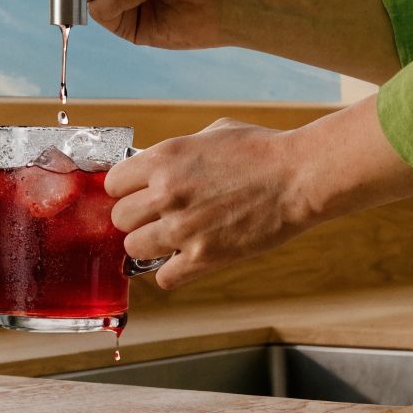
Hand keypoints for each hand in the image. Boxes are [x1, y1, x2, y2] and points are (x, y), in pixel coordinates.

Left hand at [105, 117, 315, 288]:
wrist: (299, 177)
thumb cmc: (262, 150)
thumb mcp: (213, 134)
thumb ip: (178, 152)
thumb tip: (156, 165)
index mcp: (164, 158)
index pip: (113, 183)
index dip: (126, 190)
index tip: (139, 194)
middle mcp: (166, 193)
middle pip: (120, 219)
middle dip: (137, 218)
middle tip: (158, 217)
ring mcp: (183, 228)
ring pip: (134, 249)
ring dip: (151, 245)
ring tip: (173, 239)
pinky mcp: (204, 257)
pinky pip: (164, 278)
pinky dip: (173, 272)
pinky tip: (188, 260)